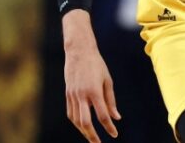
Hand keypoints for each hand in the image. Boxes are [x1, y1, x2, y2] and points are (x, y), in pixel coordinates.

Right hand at [63, 12, 119, 141]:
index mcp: (94, 91)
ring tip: (91, 138)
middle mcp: (82, 95)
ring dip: (83, 131)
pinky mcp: (67, 94)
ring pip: (76, 120)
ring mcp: (72, 95)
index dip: (109, 127)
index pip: (102, 115)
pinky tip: (82, 126)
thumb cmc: (97, 65)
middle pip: (86, 122)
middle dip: (92, 136)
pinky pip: (71, 113)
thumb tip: (116, 118)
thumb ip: (111, 101)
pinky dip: (76, 122)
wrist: (79, 51)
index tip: (114, 134)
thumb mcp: (108, 81)